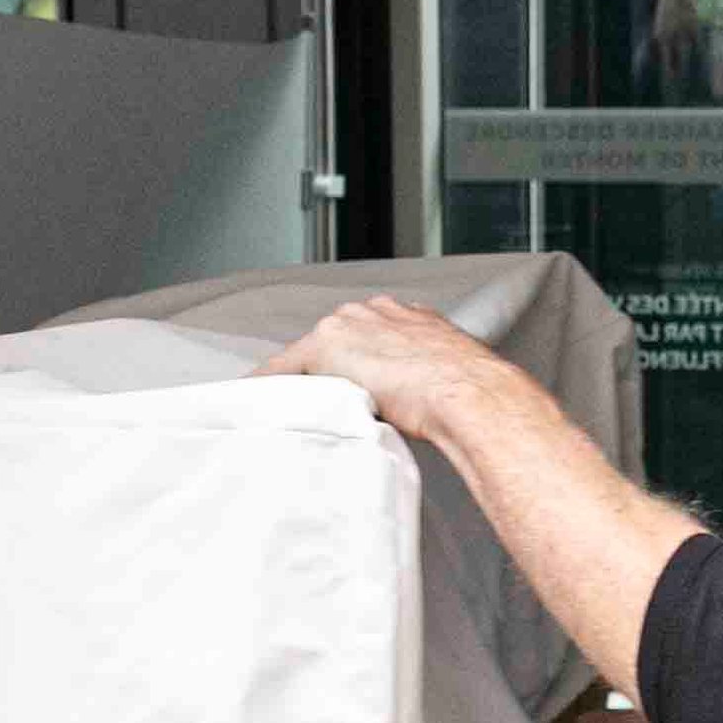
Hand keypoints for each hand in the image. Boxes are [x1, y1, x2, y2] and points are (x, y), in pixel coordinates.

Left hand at [258, 295, 521, 441]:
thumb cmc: (464, 391)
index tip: (348, 381)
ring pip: (306, 355)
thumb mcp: (443, 372)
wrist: (464, 391)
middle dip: (324, 372)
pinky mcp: (321, 349)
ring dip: (300, 380)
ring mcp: (343, 327)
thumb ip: (421, 372)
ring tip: (292, 409)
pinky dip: (268, 384)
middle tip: (322, 405)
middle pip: (329, 343)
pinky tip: (258, 400)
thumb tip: (417, 397)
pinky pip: (282, 367)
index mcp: (403, 315)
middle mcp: (369, 312)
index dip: (352, 364)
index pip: (361, 337)